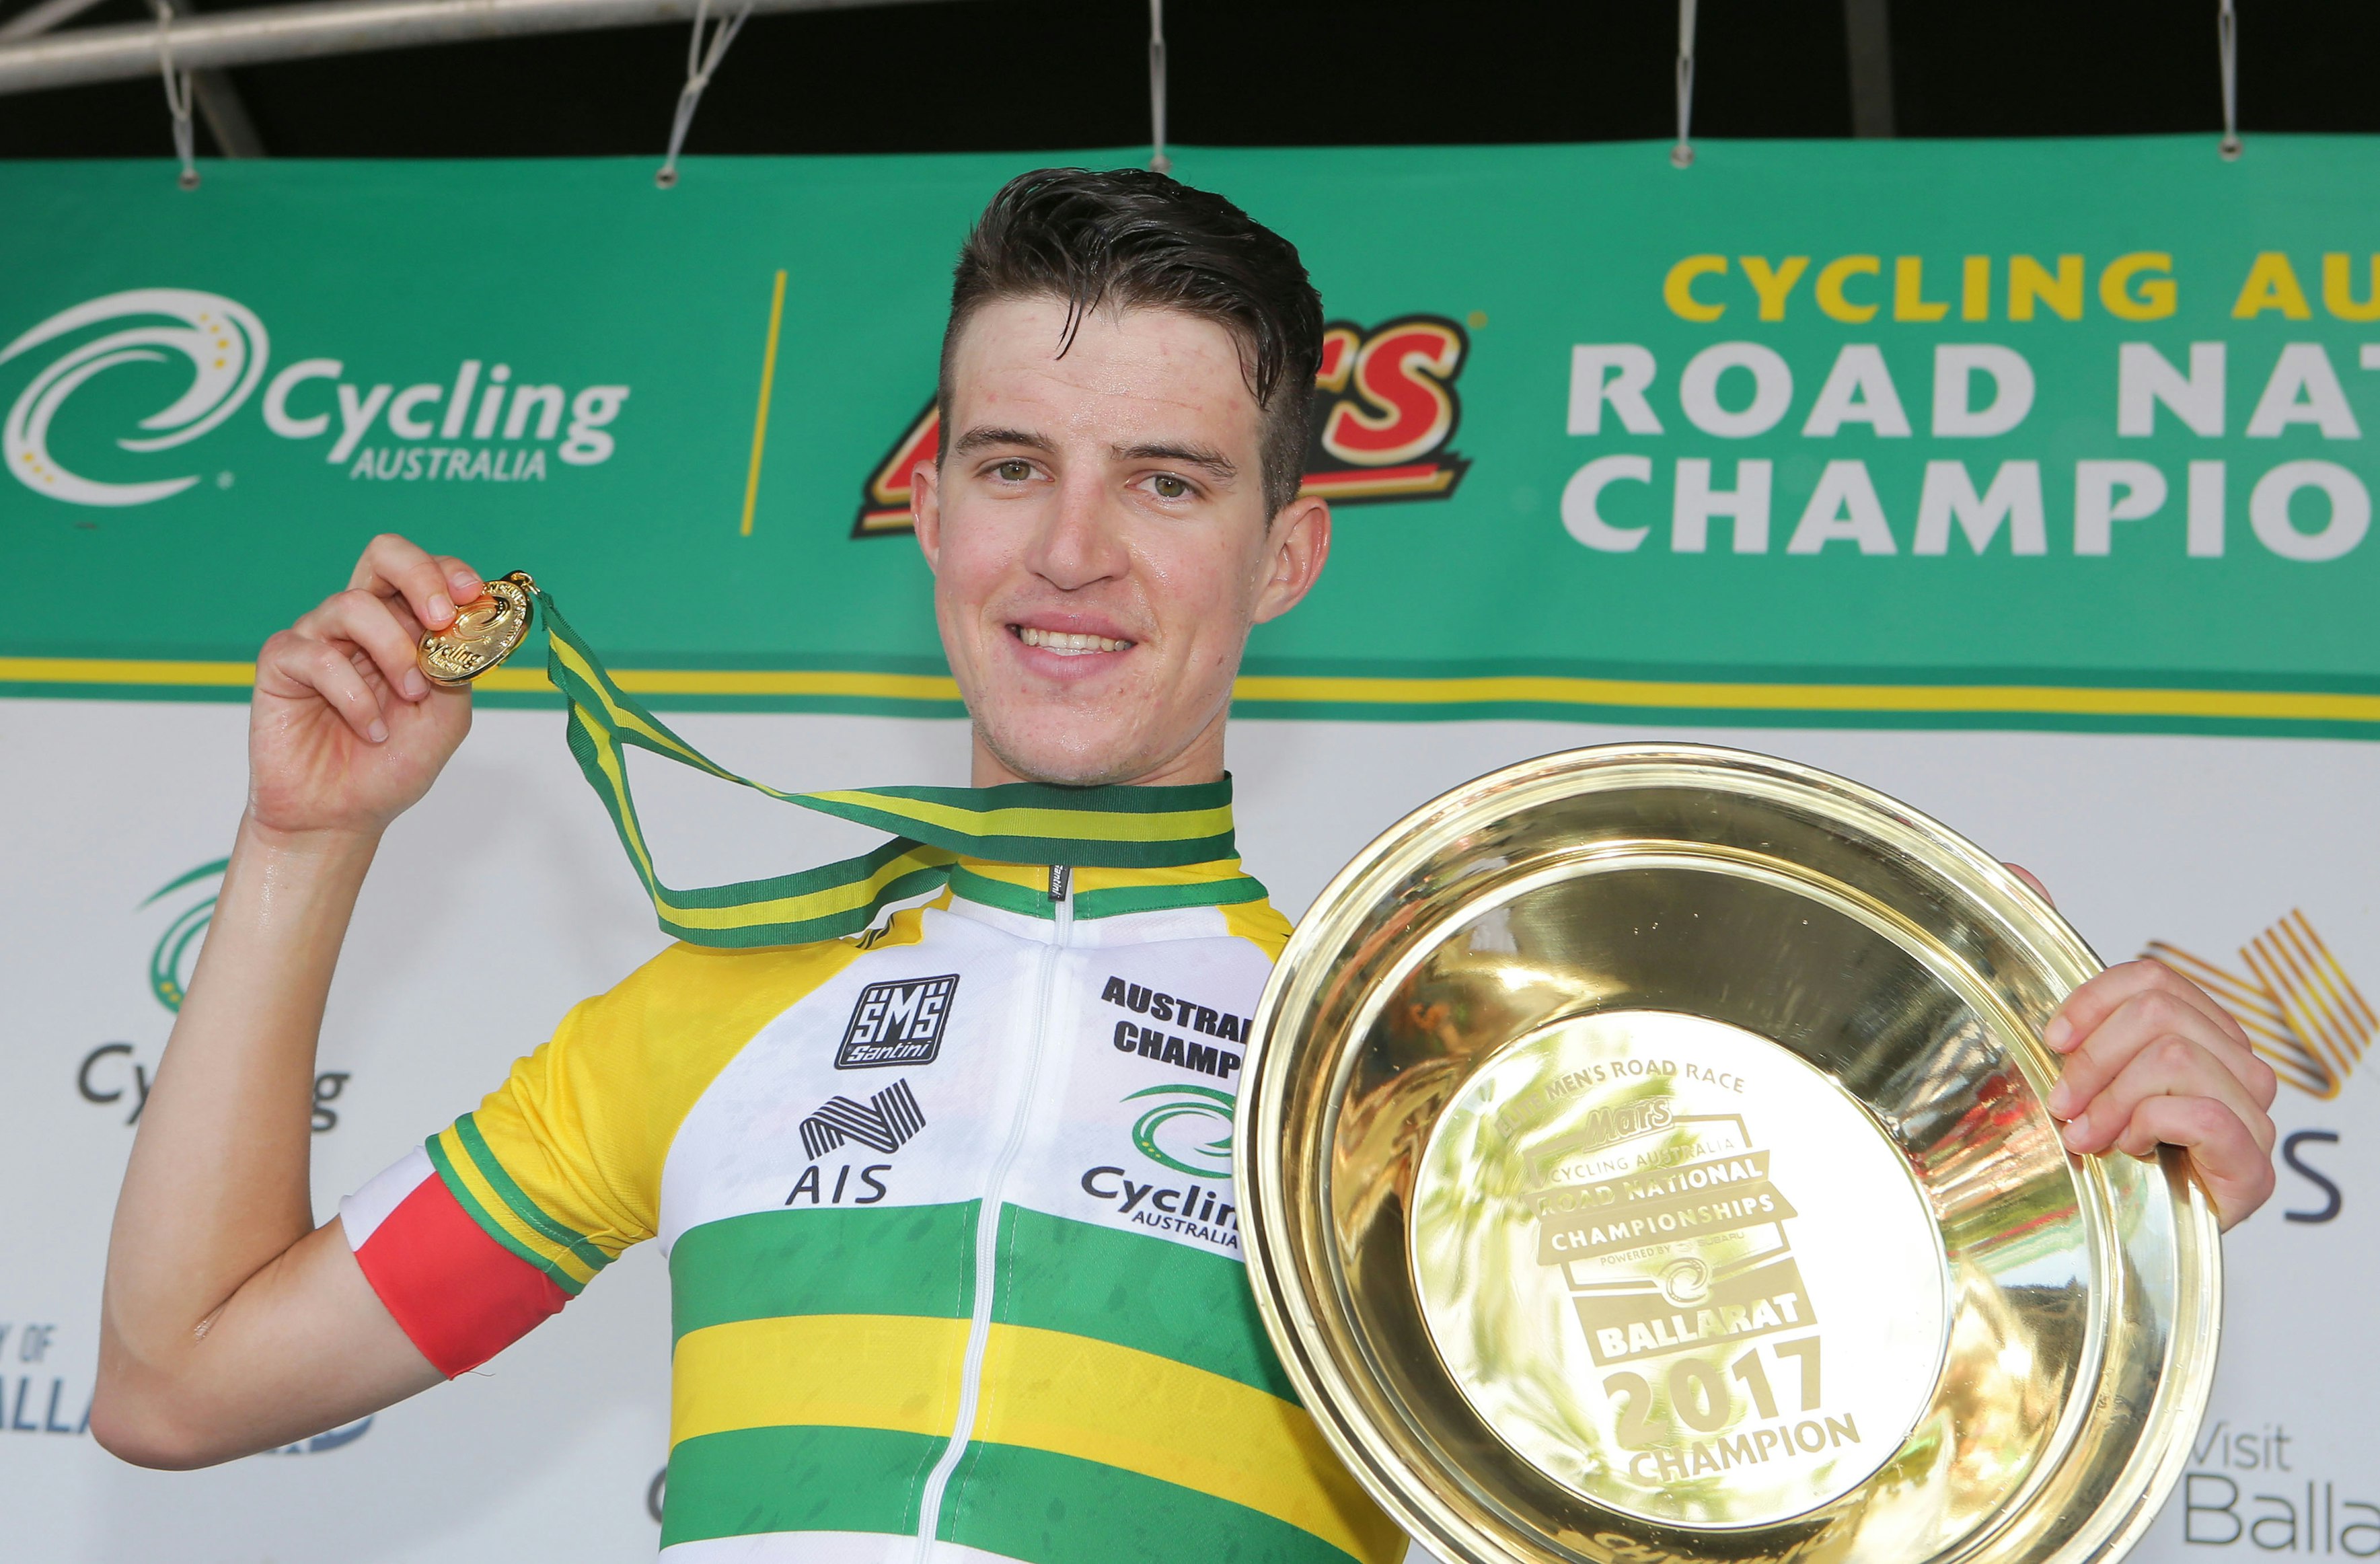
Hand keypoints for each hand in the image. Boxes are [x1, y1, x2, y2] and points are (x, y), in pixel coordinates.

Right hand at [248, 534, 486, 840]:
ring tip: (409, 698)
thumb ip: (459, 665)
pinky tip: (368, 728)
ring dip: (393, 653)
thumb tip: (465, 623)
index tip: (472, 596)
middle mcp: (361, 622)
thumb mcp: (447, 715)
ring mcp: (319, 638)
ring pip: (352, 605)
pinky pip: (317, 656)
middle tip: (439, 618)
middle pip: (382, 556)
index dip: (449, 572)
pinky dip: (353, 695)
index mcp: (403, 625)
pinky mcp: (281, 664)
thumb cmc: (392, 764)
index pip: (424, 570)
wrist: (342, 815)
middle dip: (419, 577)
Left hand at [2007, 863, 2278, 1228]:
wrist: (2107, 1234)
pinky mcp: (2250, 1167)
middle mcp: (2231, 1066)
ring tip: (2085, 1134)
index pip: (2153, 981)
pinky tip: (2123, 1150)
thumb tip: (2021, 874)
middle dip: (2094, 1060)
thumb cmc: (2088, 1143)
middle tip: (2061, 1102)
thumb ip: (2048, 964)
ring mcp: (2248, 1116)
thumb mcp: (2058, 1052)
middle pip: (2161, 1015)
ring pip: (2177, 1057)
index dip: (2091, 1004)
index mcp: (2191, 1033)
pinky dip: (2148, 1124)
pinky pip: (2206, 1113)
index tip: (2052, 1041)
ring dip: (2113, 1097)